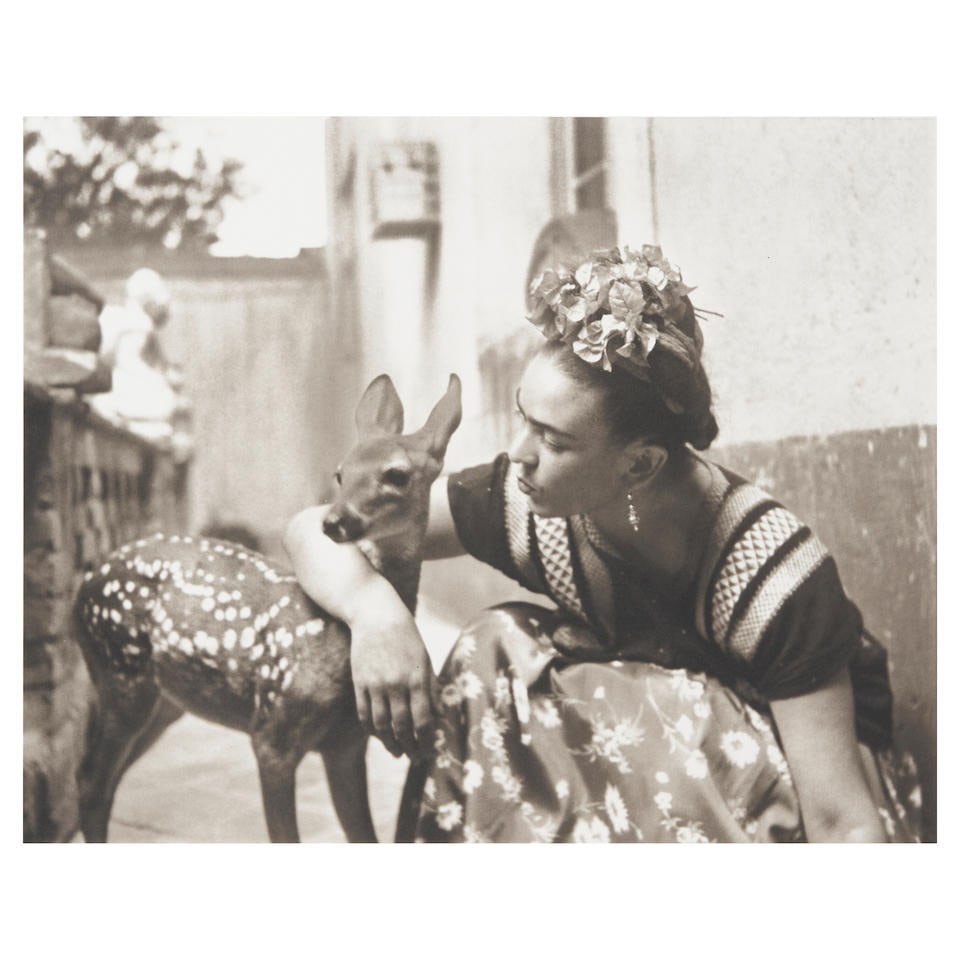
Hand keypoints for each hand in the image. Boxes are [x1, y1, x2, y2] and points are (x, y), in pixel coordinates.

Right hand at [349, 606, 439, 759]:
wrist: (375, 615)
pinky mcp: (359, 683)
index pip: (423, 720)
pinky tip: (379, 736)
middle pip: (402, 726)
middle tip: (415, 758)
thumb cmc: (406, 636)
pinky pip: (364, 714)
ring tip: (397, 752)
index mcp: (417, 678)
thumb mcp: (425, 659)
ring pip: (381, 725)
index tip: (429, 752)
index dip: (426, 741)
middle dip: (410, 747)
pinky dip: (372, 729)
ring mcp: (375, 684)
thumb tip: (439, 716)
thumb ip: (431, 689)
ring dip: (389, 743)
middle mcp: (396, 684)